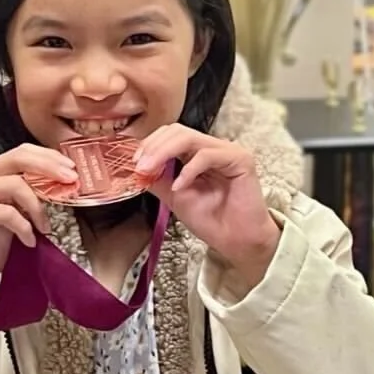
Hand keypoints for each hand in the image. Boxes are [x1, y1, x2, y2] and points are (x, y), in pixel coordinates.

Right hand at [0, 145, 75, 301]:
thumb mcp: (16, 211)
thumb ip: (30, 193)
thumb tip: (62, 181)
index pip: (21, 153)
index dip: (48, 157)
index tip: (71, 168)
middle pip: (18, 159)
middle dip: (49, 168)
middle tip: (70, 180)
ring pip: (15, 185)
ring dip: (37, 207)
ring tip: (44, 226)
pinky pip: (7, 212)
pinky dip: (24, 227)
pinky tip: (29, 239)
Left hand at [135, 124, 280, 281]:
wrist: (237, 241)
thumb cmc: (213, 220)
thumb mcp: (175, 197)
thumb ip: (158, 180)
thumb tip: (134, 169)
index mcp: (198, 154)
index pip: (171, 135)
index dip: (149, 144)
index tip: (132, 161)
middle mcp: (213, 148)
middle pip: (177, 131)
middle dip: (153, 146)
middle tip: (138, 165)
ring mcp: (227, 151)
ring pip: (189, 138)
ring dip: (163, 152)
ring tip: (149, 170)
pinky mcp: (240, 159)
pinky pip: (207, 156)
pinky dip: (189, 170)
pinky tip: (180, 186)